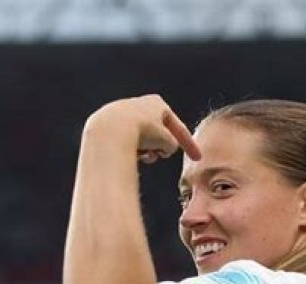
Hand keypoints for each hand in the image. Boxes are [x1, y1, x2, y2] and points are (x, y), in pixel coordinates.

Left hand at [83, 94, 200, 162]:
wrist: (111, 130)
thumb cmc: (141, 130)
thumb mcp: (167, 141)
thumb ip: (173, 144)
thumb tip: (165, 148)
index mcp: (158, 103)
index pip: (179, 127)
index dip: (190, 145)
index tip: (197, 157)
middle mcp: (140, 104)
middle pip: (159, 132)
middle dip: (160, 147)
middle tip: (159, 155)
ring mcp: (123, 113)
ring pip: (142, 138)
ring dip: (146, 150)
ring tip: (142, 156)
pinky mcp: (108, 123)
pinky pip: (126, 140)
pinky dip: (131, 149)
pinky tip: (128, 153)